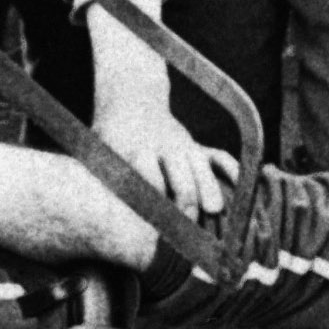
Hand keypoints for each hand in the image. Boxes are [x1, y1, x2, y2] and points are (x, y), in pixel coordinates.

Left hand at [90, 38, 231, 220]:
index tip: (156, 233)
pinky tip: (240, 189)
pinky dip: (230, 171)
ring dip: (210, 190)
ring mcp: (182, 143)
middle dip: (187, 204)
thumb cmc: (108, 136)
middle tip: (189, 232)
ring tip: (215, 212)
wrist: (130, 95)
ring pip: (202, 168)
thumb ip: (101, 181)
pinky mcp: (194, 143)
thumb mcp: (97, 152)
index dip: (156, 207)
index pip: (149, 182)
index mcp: (135, 150)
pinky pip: (218, 156)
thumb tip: (88, 221)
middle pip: (181, 178)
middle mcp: (163, 146)